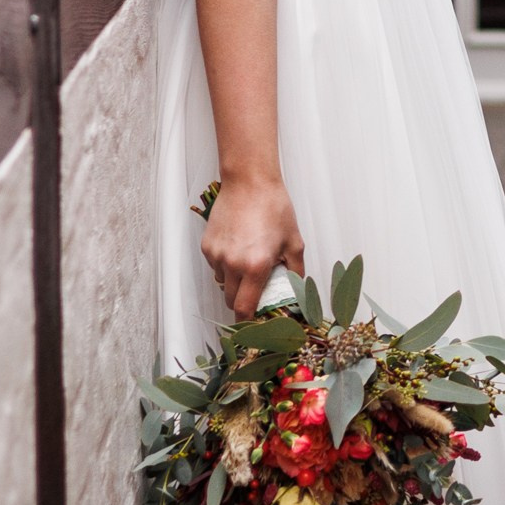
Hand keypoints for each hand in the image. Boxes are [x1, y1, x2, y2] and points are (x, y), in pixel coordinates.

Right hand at [203, 172, 305, 318]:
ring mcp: (217, 255)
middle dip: (243, 301)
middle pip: (231, 300)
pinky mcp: (207, 246)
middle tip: (257, 290)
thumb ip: (296, 272)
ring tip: (249, 262)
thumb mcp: (295, 242)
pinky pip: (216, 265)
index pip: (245, 308)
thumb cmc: (274, 208)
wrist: (250, 182)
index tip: (255, 323)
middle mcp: (232, 264)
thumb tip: (297, 291)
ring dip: (235, 282)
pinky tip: (238, 247)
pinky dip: (226, 264)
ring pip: (223, 282)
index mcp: (255, 266)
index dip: (248, 321)